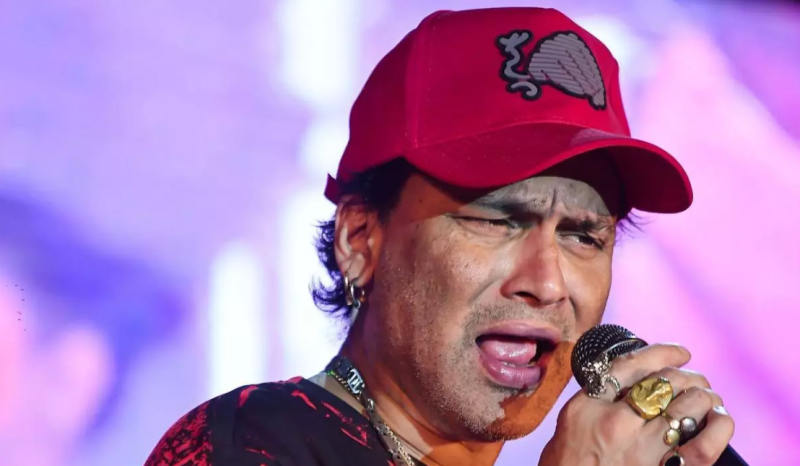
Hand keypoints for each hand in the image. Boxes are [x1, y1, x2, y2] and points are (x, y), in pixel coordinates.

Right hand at [539, 344, 734, 465]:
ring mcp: (643, 450)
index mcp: (588, 407)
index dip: (663, 352)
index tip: (680, 353)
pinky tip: (718, 419)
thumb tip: (634, 377)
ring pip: (689, 406)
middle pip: (665, 382)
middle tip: (695, 380)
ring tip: (707, 398)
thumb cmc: (567, 464)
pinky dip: (719, 427)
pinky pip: (704, 446)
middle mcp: (617, 424)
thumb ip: (598, 397)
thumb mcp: (571, 421)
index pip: (630, 366)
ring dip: (705, 396)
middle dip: (689, 376)